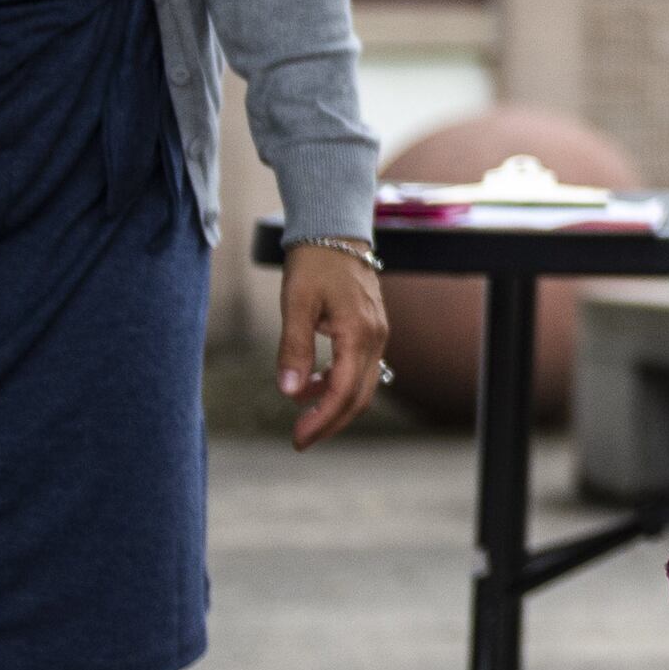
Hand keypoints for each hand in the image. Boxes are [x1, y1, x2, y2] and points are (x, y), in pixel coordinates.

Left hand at [277, 243, 389, 451]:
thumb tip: (290, 392)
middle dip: (331, 422)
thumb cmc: (314, 263)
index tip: (298, 439)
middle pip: (359, 397)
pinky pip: (361, 368)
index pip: (343, 392)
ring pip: (363, 385)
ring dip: (335, 404)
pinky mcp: (372, 330)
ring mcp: (378, 334)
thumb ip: (294, 348)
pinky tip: (315, 383)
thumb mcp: (296, 304)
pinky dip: (340, 384)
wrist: (335, 231)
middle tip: (300, 439)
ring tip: (303, 413)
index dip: (322, 420)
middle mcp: (376, 338)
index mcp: (359, 333)